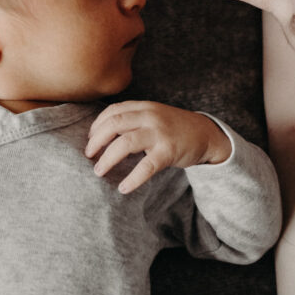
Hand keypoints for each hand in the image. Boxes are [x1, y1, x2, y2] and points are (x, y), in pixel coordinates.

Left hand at [85, 101, 231, 193]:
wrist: (205, 134)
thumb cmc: (173, 127)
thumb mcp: (153, 115)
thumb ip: (132, 119)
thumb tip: (101, 134)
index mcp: (143, 107)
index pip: (113, 111)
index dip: (96, 125)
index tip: (90, 139)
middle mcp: (150, 116)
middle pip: (114, 124)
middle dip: (96, 141)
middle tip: (88, 155)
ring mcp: (159, 133)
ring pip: (125, 143)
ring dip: (107, 158)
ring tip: (99, 171)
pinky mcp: (169, 151)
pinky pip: (146, 166)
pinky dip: (133, 179)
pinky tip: (124, 188)